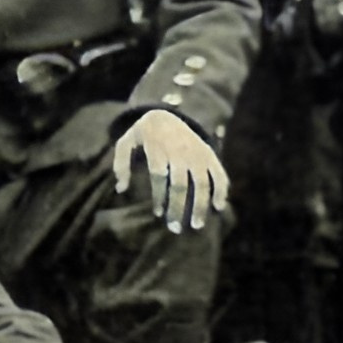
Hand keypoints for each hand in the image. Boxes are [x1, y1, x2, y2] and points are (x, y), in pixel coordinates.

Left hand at [112, 108, 228, 232]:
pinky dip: (221, 190)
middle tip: (174, 228)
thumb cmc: (143, 134)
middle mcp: (179, 151)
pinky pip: (219, 174)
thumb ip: (120, 164)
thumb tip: (120, 189)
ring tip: (196, 225)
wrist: (166, 114)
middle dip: (178, 208)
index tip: (158, 213)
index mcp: (158, 147)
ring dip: (200, 205)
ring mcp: (197, 153)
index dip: (159, 196)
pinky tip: (218, 207)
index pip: (159, 175)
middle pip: (180, 184)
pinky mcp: (209, 155)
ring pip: (202, 182)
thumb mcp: (125, 142)